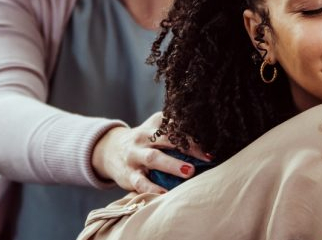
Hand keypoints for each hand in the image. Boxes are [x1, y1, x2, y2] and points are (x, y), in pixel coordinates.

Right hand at [91, 112, 209, 193]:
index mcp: (154, 125)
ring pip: (153, 158)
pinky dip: (153, 189)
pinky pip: (141, 182)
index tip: (212, 142)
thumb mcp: (156, 129)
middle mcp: (143, 138)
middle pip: (165, 138)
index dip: (193, 133)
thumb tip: (210, 135)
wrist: (110, 150)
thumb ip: (176, 129)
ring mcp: (135, 156)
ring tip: (189, 172)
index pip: (175, 125)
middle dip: (186, 146)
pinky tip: (165, 194)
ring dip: (172, 165)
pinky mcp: (129, 174)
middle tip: (206, 156)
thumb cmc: (145, 141)